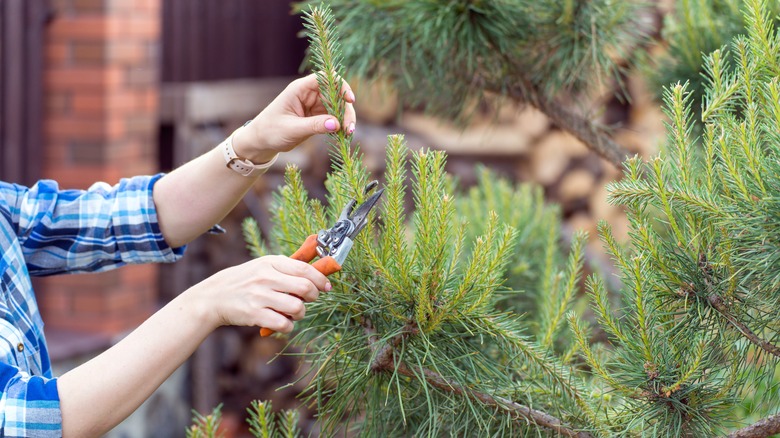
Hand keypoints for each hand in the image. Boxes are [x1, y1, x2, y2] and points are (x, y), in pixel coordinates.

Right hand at [186, 255, 330, 332]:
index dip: (320, 279)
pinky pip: (284, 324)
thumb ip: (288, 267)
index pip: (304, 269)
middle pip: (304, 288)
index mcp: (270, 263)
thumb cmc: (245, 281)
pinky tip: (282, 323)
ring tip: (293, 312)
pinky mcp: (254, 314)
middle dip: (313, 297)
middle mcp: (265, 277)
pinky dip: (288, 326)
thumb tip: (319, 268)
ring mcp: (259, 296)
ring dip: (301, 313)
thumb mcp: (264, 266)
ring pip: (297, 308)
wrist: (213, 297)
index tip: (327, 287)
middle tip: (309, 300)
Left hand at [232, 74, 356, 162]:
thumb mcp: (292, 129)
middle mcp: (309, 94)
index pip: (325, 78)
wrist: (261, 141)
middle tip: (350, 128)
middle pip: (336, 94)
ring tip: (348, 134)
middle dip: (346, 109)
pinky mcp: (317, 116)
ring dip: (345, 118)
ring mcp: (314, 105)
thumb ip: (314, 126)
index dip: (340, 86)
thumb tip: (337, 124)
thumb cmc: (270, 131)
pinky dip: (340, 125)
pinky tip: (343, 136)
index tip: (350, 100)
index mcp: (300, 89)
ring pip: (338, 106)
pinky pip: (334, 117)